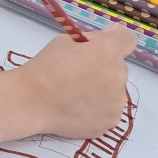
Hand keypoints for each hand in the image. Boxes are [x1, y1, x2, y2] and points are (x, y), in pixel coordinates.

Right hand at [0, 25, 134, 140]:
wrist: (30, 101)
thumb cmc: (44, 67)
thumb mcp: (65, 41)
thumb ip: (93, 39)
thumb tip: (111, 36)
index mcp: (107, 51)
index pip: (128, 39)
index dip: (116, 41)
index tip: (102, 48)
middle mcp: (119, 75)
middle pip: (119, 67)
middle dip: (103, 68)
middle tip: (77, 75)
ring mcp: (116, 101)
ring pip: (115, 90)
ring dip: (102, 90)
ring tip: (75, 96)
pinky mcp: (111, 121)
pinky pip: (109, 110)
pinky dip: (97, 109)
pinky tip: (77, 109)